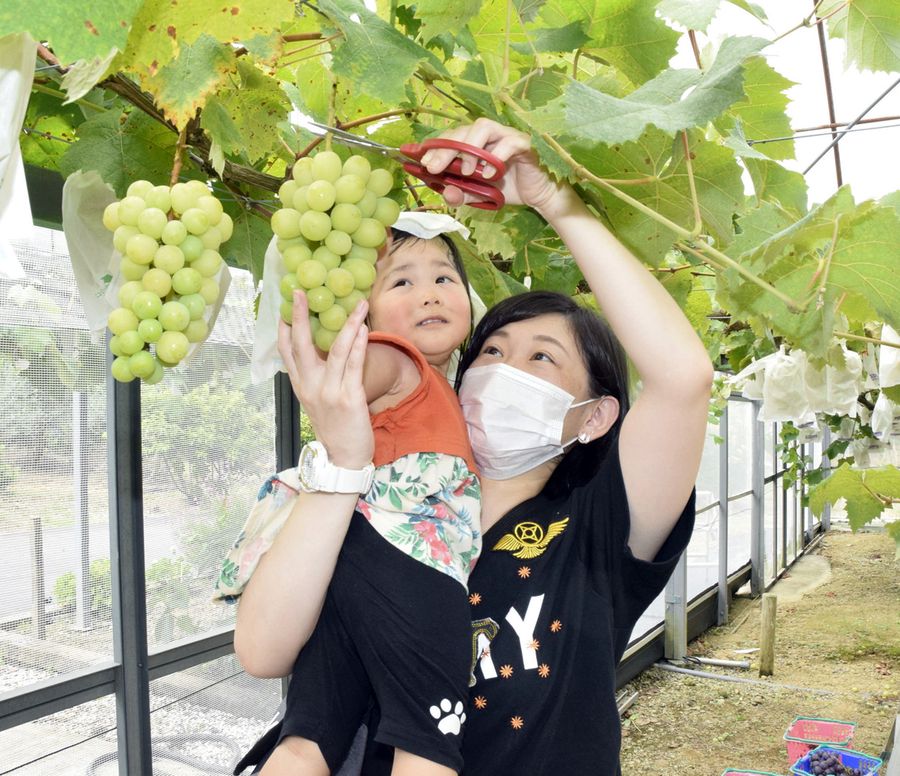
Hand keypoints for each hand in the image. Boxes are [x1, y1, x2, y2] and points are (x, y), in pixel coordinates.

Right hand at [277, 291, 374, 468]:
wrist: (344, 458)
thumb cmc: (335, 427)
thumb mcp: (317, 401)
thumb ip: (315, 378)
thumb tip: (320, 352)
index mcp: (300, 386)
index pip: (286, 351)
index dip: (285, 326)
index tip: (285, 303)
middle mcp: (310, 386)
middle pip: (301, 345)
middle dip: (301, 317)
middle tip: (301, 292)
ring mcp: (328, 392)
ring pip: (334, 350)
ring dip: (347, 324)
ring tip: (358, 304)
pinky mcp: (349, 398)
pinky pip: (353, 366)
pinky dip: (358, 345)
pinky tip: (363, 329)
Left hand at [419, 118, 569, 214]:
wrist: (538, 197)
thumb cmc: (508, 189)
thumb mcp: (479, 196)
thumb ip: (461, 194)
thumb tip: (445, 193)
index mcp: (475, 144)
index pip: (451, 137)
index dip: (435, 146)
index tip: (420, 162)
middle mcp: (489, 135)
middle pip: (462, 130)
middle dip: (445, 148)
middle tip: (433, 167)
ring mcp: (506, 135)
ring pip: (484, 126)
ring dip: (470, 147)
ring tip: (466, 171)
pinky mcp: (524, 143)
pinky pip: (508, 142)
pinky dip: (495, 156)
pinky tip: (488, 173)